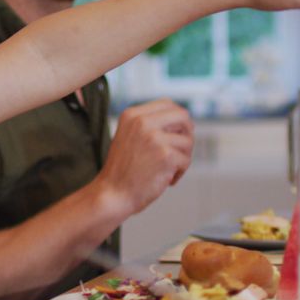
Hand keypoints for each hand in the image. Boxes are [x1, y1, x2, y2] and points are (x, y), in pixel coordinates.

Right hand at [95, 99, 193, 215]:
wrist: (112, 194)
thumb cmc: (123, 170)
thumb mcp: (130, 137)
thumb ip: (151, 125)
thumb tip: (184, 121)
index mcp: (132, 115)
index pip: (168, 104)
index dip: (178, 119)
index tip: (177, 135)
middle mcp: (142, 121)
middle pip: (183, 116)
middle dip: (187, 134)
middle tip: (180, 151)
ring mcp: (154, 137)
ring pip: (187, 141)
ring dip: (182, 158)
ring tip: (168, 170)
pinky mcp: (165, 155)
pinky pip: (186, 160)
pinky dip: (179, 173)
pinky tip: (166, 180)